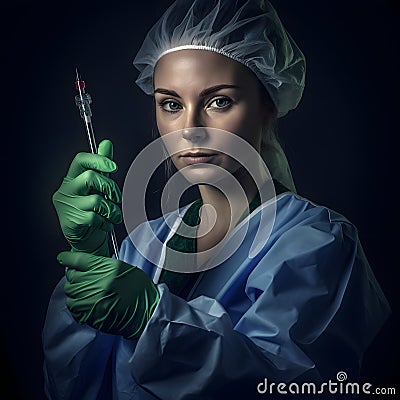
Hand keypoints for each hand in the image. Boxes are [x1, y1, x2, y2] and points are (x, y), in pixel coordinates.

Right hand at [52, 140, 121, 256]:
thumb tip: (106, 143)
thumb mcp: (99, 186)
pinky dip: (105, 222)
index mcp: (72, 178)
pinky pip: (94, 217)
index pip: (80, 160)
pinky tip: (105, 225)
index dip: (98, 160)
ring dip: (111, 209)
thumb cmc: (93, 211)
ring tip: (113, 215)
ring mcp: (67, 206)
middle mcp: (66, 190)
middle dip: (109, 187)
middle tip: (116, 198)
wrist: (87, 240)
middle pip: (89, 178)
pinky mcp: (70, 222)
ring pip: (96, 200)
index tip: (113, 167)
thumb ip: (102, 166)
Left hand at [57, 251, 159, 338]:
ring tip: (86, 291)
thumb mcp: (124, 269)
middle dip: (74, 275)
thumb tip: (85, 265)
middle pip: (72, 275)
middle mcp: (99, 282)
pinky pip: (73, 307)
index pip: (79, 259)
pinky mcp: (90, 314)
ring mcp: (93, 299)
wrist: (147, 312)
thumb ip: (103, 265)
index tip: (63, 258)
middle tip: (82, 278)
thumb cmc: (139, 290)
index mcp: (108, 268)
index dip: (68, 258)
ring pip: (70, 291)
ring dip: (75, 290)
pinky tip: (86, 302)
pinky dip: (76, 304)